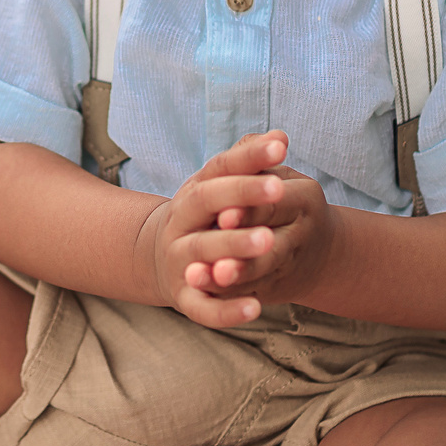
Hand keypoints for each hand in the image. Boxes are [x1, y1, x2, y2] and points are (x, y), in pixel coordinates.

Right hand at [139, 132, 310, 328]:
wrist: (163, 263)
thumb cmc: (206, 220)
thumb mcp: (221, 190)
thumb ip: (250, 165)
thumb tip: (282, 136)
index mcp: (194, 191)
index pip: (219, 167)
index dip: (249, 157)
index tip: (280, 148)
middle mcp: (181, 221)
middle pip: (205, 202)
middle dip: (241, 194)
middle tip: (278, 190)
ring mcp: (179, 260)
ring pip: (202, 251)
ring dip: (234, 246)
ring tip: (269, 241)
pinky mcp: (184, 298)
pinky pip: (203, 307)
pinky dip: (227, 310)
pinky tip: (256, 307)